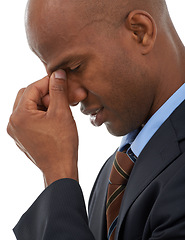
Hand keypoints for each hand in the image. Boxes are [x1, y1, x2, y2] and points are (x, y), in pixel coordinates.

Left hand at [7, 70, 78, 186]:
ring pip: (29, 107)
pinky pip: (29, 118)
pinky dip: (41, 114)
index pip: (33, 88)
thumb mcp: (62, 113)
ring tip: (60, 108)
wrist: (60, 168)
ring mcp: (16, 131)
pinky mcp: (22, 137)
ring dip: (44, 103)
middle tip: (61, 96)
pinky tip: (54, 117)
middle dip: (46, 93)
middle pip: (28, 96)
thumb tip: (58, 74)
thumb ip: (58, 90)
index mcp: (19, 115)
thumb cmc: (62, 144)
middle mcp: (13, 122)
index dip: (49, 81)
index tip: (61, 79)